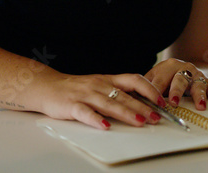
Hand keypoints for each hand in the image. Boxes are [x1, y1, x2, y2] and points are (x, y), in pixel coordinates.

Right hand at [37, 73, 164, 129]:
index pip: (133, 80)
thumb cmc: (76, 88)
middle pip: (124, 95)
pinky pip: (86, 113)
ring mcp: (85, 95)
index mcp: (108, 80)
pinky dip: (96, 120)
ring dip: (126, 113)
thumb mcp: (99, 86)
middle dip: (142, 107)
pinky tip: (105, 127)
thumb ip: (117, 92)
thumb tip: (141, 103)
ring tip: (140, 122)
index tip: (161, 101)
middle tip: (156, 117)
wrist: (47, 86)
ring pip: (109, 104)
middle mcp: (99, 85)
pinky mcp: (72, 105)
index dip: (149, 90)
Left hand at [144, 58, 207, 109]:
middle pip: (179, 79)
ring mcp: (196, 74)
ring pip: (198, 84)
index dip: (155, 92)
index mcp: (167, 67)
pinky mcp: (207, 81)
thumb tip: (133, 101)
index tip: (152, 103)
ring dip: (199, 95)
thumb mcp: (155, 78)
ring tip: (200, 105)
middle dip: (176, 91)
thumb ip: (145, 88)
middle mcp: (183, 68)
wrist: (187, 69)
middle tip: (174, 102)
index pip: (159, 80)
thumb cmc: (168, 78)